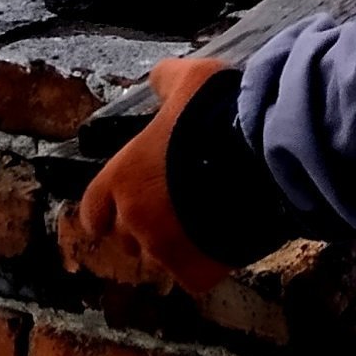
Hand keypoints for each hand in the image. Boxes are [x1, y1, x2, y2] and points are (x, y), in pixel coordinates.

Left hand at [66, 58, 232, 295]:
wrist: (262, 160)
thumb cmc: (219, 116)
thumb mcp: (192, 80)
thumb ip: (167, 81)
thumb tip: (158, 78)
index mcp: (122, 178)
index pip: (94, 209)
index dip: (109, 209)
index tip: (127, 204)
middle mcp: (134, 219)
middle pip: (127, 237)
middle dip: (146, 228)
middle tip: (177, 211)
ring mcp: (164, 250)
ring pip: (160, 260)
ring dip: (174, 248)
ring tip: (204, 227)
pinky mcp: (196, 272)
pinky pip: (194, 276)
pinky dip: (206, 265)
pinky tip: (224, 243)